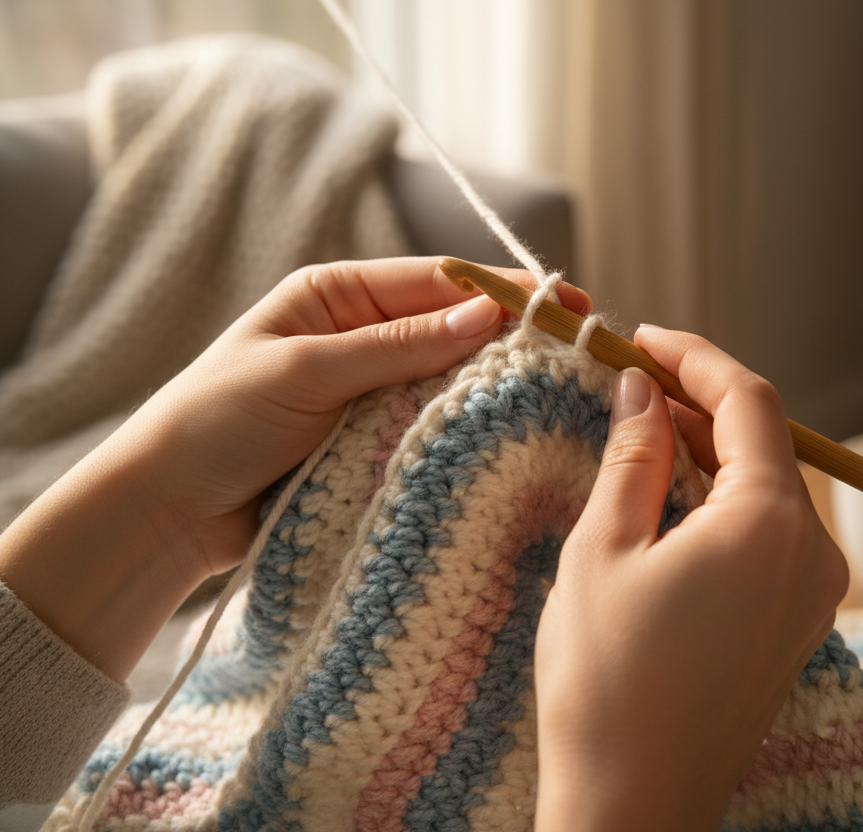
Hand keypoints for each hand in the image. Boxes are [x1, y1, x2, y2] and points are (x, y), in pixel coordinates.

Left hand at [0, 257, 588, 679]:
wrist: (167, 512)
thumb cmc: (216, 422)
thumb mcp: (307, 371)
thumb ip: (398, 344)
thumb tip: (487, 313)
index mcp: (337, 297)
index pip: (437, 282)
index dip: (503, 291)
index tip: (562, 303)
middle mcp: (361, 338)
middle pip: (454, 331)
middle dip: (511, 340)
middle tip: (578, 353)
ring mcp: (370, 395)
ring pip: (449, 384)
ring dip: (494, 390)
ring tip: (558, 397)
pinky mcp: (373, 445)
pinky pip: (430, 430)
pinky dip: (465, 434)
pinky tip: (507, 441)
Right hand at [533, 326, 848, 831]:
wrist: (635, 803)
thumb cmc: (607, 682)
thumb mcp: (604, 551)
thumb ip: (632, 457)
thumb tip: (640, 390)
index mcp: (769, 523)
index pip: (750, 401)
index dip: (695, 357)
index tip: (642, 338)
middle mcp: (811, 552)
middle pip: (766, 440)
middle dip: (699, 400)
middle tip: (630, 379)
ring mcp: (812, 593)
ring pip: (769, 486)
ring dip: (711, 449)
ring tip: (643, 428)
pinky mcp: (795, 623)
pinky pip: (769, 533)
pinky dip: (725, 499)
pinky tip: (672, 495)